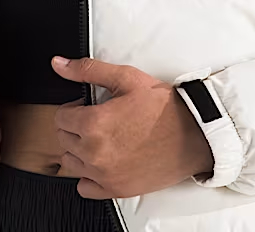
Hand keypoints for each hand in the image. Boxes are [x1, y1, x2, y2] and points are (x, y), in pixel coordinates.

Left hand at [51, 55, 213, 198]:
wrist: (193, 134)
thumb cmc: (164, 107)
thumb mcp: (126, 78)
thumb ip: (88, 70)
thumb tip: (60, 65)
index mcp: (94, 123)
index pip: (60, 117)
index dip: (74, 107)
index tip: (89, 106)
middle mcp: (94, 152)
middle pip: (63, 139)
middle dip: (76, 126)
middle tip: (100, 118)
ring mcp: (103, 174)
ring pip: (71, 162)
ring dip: (81, 149)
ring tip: (104, 137)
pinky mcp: (115, 189)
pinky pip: (84, 186)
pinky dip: (89, 174)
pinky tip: (105, 160)